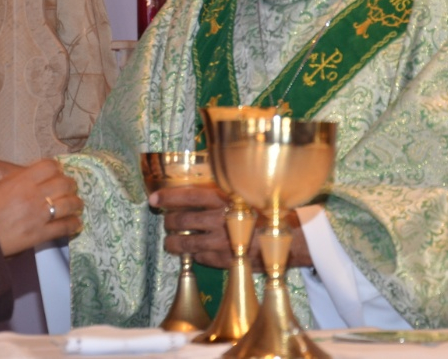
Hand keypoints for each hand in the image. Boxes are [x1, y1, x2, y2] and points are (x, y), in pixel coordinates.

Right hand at [0, 158, 83, 256]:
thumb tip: (30, 175)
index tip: (58, 172)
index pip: (50, 166)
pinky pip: (64, 227)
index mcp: (21, 180)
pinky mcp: (40, 234)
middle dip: (70, 185)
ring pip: (68, 204)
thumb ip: (16, 180)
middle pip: (64, 183)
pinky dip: (73, 225)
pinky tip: (76, 224)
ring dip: (76, 203)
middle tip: (71, 188)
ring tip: (77, 205)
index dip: (56, 168)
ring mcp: (38, 214)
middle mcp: (33, 195)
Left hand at [151, 185, 311, 269]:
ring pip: (185, 244)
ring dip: (173, 242)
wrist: (293, 237)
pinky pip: (200, 258)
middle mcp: (219, 220)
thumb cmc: (270, 209)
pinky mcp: (225, 261)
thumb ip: (224, 190)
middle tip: (167, 221)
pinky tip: (194, 252)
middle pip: (181, 221)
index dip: (167, 197)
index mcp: (224, 199)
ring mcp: (221, 243)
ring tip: (170, 242)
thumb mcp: (247, 192)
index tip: (154, 198)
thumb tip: (201, 187)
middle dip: (169, 221)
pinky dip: (193, 254)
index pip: (187, 196)